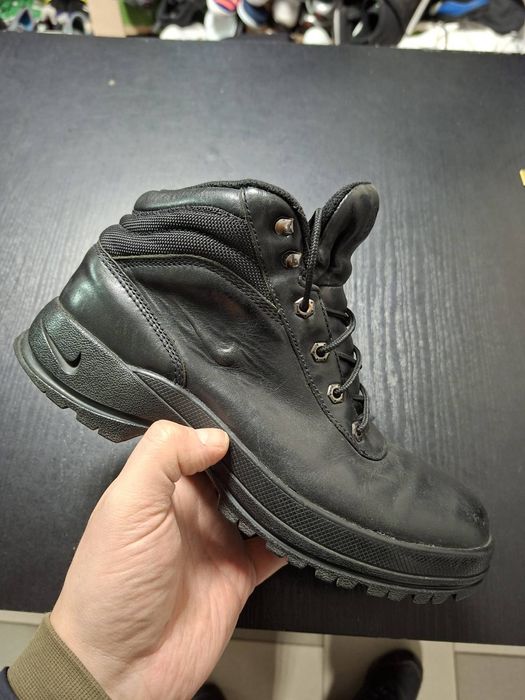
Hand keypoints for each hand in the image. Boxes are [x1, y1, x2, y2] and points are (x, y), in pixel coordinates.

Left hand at [51, 420, 285, 699]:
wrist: (122, 667)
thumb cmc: (110, 586)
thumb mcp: (128, 506)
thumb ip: (164, 457)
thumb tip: (214, 433)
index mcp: (162, 486)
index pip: (196, 441)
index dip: (220, 424)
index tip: (251, 409)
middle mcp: (192, 509)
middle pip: (235, 468)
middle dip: (258, 454)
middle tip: (286, 433)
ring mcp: (218, 540)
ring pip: (260, 502)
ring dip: (279, 490)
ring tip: (303, 466)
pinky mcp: (240, 573)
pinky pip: (275, 545)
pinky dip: (293, 533)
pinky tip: (306, 516)